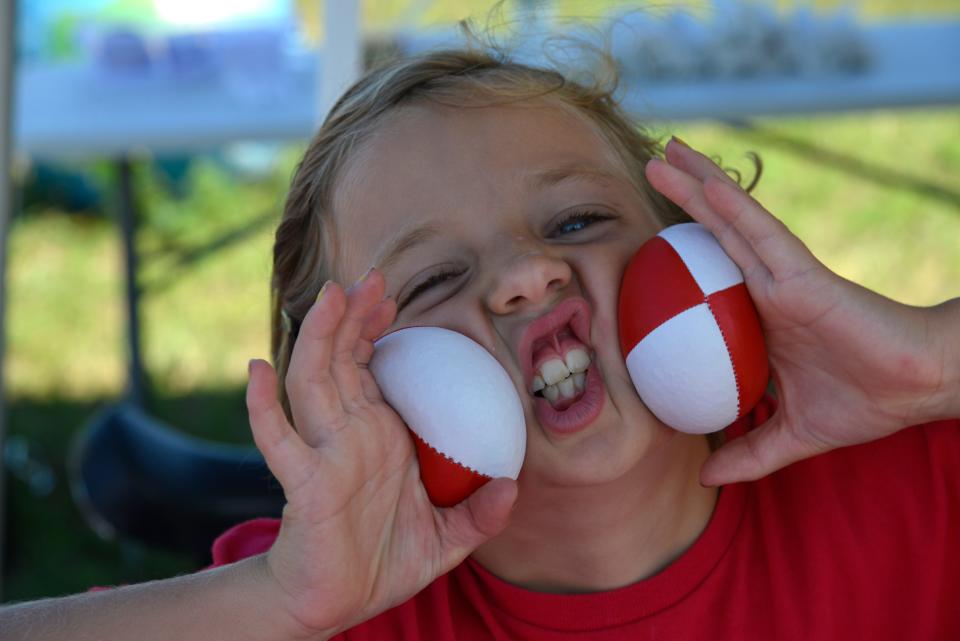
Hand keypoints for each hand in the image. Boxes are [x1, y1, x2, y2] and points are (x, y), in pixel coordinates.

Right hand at [245, 269, 517, 637]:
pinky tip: (258, 370)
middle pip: (340, 360)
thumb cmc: (382, 563)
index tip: (391, 298)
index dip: (374, 329)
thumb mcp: (446, 540)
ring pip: (314, 383)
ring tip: (329, 298)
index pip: (368, 367)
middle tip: (369, 278)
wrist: (336, 605)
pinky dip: (263, 407)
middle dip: (351, 316)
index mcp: (375, 436)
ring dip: (319, 338)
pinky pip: (279, 441)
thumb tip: (513, 487)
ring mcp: (322, 455)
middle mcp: (345, 435)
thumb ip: (479, 516)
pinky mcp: (303, 485)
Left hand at [645, 138, 958, 485]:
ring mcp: (782, 275)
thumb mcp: (791, 436)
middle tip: (650, 166)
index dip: (681, 252)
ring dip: (699, 184)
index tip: (642, 242)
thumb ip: (749, 453)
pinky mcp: (802, 274)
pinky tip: (707, 184)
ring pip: (732, 222)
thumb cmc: (864, 403)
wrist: (919, 387)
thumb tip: (705, 480)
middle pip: (715, 234)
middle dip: (684, 197)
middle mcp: (765, 287)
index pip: (710, 275)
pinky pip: (761, 234)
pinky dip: (733, 208)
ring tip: (666, 154)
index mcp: (758, 317)